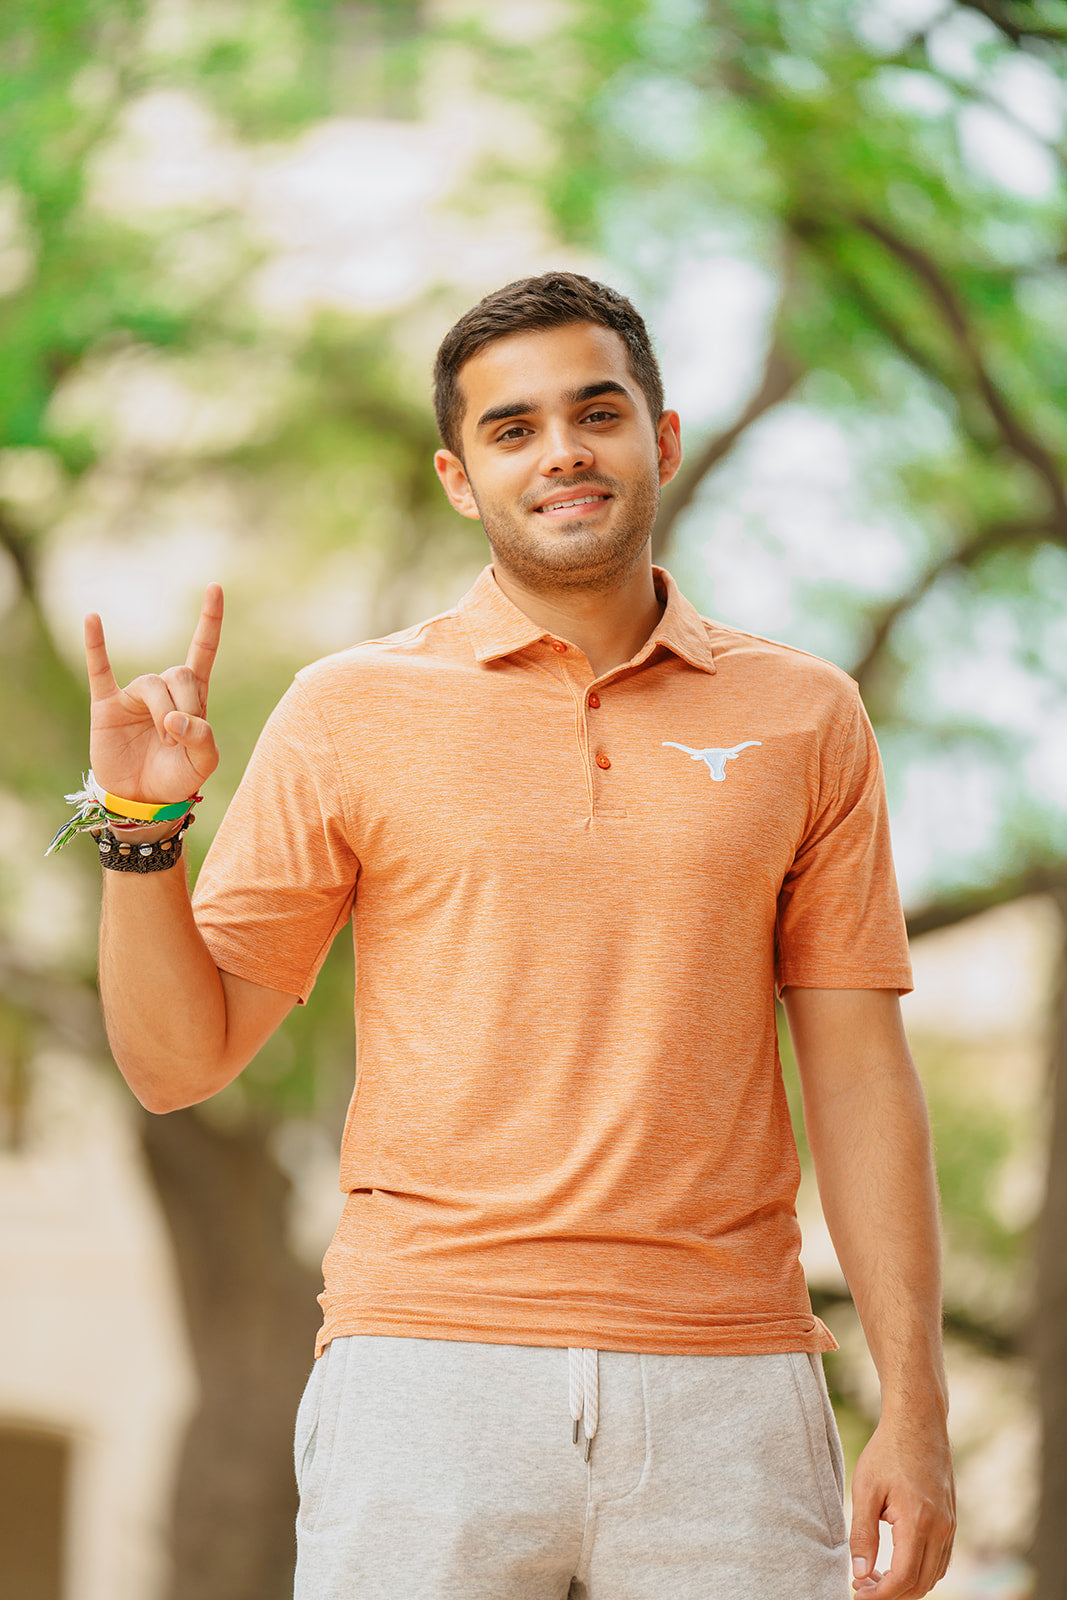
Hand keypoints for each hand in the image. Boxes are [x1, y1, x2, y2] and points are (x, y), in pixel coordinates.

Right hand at [85, 584, 222, 803]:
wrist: (142, 800)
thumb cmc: (177, 777)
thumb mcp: (204, 763)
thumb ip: (203, 738)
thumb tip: (175, 718)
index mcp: (192, 697)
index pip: (202, 650)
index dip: (209, 621)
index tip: (215, 587)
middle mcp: (163, 690)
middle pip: (179, 673)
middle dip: (186, 704)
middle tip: (179, 737)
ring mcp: (134, 696)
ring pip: (153, 683)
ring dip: (164, 712)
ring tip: (165, 740)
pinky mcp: (107, 706)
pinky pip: (99, 670)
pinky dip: (96, 644)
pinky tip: (92, 619)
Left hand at [850, 1416, 955, 1597]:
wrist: (918, 1422)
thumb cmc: (887, 1451)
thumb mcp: (866, 1489)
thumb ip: (863, 1534)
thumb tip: (860, 1573)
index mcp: (919, 1522)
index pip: (903, 1578)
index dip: (880, 1594)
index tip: (857, 1593)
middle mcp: (941, 1529)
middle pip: (921, 1584)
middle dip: (892, 1594)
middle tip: (863, 1586)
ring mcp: (950, 1525)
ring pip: (934, 1576)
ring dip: (907, 1585)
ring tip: (875, 1576)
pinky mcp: (951, 1520)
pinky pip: (941, 1560)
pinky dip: (921, 1571)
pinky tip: (896, 1562)